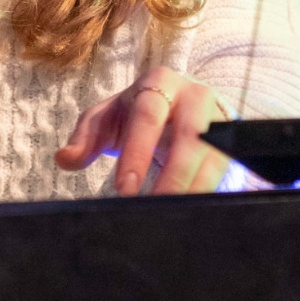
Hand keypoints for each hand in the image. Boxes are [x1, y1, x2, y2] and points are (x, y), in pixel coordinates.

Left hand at [55, 69, 236, 196]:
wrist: (176, 104)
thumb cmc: (134, 113)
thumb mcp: (105, 119)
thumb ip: (85, 138)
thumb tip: (65, 159)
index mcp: (158, 83)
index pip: (147, 117)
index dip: (136, 153)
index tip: (124, 189)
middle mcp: (194, 95)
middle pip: (190, 136)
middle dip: (174, 176)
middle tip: (155, 207)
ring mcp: (220, 118)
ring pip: (215, 155)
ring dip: (196, 189)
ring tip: (174, 218)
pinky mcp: (234, 142)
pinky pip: (229, 170)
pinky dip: (211, 193)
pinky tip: (195, 214)